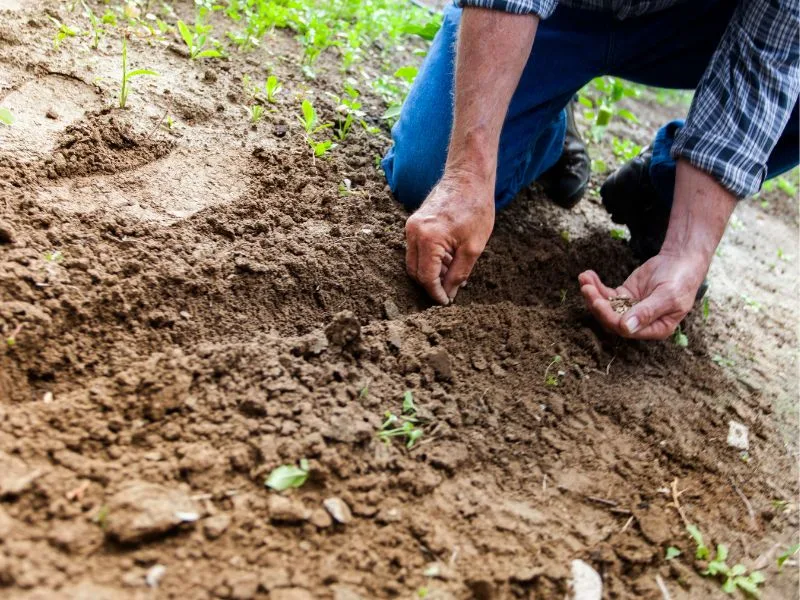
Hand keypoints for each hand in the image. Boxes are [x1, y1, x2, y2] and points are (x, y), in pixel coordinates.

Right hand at [405, 172, 494, 304]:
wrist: (468, 177)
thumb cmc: (475, 208)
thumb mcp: (473, 247)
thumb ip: (458, 274)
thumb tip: (449, 293)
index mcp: (428, 239)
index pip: (426, 277)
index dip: (436, 293)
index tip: (446, 302)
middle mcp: (413, 232)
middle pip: (415, 271)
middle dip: (431, 285)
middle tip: (450, 291)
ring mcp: (411, 226)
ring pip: (414, 261)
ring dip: (431, 272)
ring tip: (453, 273)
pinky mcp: (414, 223)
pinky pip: (416, 249)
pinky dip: (429, 259)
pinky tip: (448, 259)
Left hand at [579, 250, 708, 339]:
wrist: (681, 261)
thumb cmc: (680, 280)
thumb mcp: (667, 296)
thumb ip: (647, 312)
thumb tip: (626, 328)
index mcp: (655, 329)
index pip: (626, 330)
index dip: (610, 317)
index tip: (598, 302)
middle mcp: (640, 323)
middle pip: (611, 319)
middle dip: (597, 304)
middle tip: (586, 288)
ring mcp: (630, 309)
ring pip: (606, 306)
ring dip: (593, 294)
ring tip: (584, 278)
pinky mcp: (624, 296)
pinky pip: (606, 294)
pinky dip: (596, 286)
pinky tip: (587, 275)